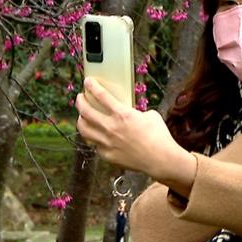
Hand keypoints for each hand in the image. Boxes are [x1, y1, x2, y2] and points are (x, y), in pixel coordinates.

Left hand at [76, 78, 195, 188]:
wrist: (161, 159)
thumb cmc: (159, 136)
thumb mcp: (150, 115)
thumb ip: (136, 112)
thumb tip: (131, 113)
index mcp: (122, 114)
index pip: (100, 95)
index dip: (91, 86)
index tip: (87, 81)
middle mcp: (110, 127)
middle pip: (85, 111)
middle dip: (80, 101)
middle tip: (80, 98)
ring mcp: (106, 143)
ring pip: (83, 129)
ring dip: (81, 120)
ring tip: (82, 117)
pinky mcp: (107, 155)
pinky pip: (94, 145)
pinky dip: (93, 138)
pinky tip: (96, 136)